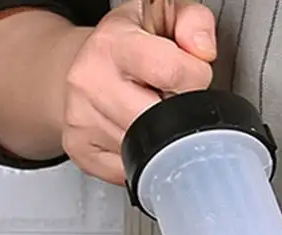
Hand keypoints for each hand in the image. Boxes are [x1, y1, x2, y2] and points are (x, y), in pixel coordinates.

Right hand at [55, 0, 215, 183]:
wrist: (79, 69)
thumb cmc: (126, 48)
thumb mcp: (159, 18)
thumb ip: (192, 21)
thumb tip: (202, 48)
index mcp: (113, 45)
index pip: (172, 71)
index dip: (195, 78)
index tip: (189, 76)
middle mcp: (91, 82)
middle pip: (163, 121)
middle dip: (179, 114)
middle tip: (169, 99)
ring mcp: (83, 119)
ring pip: (150, 149)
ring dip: (163, 138)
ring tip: (152, 112)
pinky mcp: (82, 151)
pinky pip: (133, 169)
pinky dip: (145, 158)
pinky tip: (138, 134)